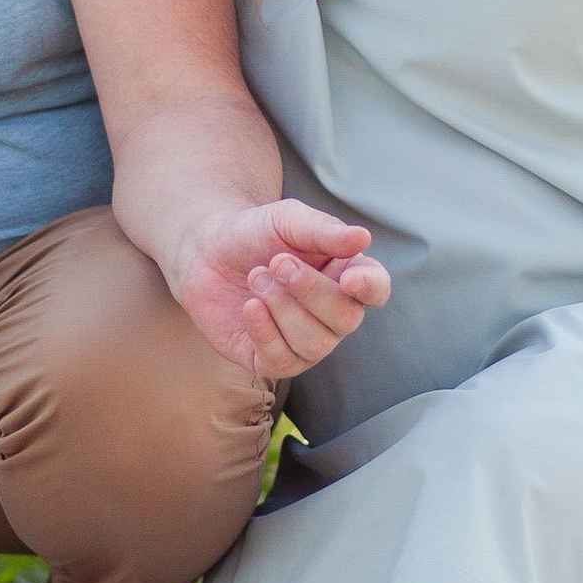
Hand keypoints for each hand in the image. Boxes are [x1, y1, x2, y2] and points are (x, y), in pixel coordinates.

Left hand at [174, 198, 390, 382]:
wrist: (205, 253)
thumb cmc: (255, 233)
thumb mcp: (287, 220)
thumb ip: (324, 231)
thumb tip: (362, 237)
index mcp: (346, 275)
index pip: (376, 289)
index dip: (370, 288)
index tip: (349, 279)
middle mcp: (332, 313)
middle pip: (346, 319)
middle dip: (309, 291)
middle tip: (276, 262)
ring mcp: (305, 340)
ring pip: (315, 344)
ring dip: (282, 308)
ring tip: (255, 278)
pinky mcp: (271, 358)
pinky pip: (282, 361)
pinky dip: (265, 332)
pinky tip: (250, 306)